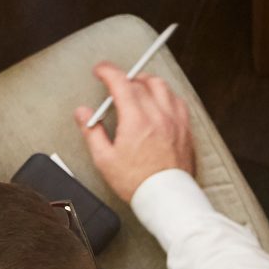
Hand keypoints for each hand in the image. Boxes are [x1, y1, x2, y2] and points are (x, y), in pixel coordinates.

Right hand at [73, 64, 195, 201]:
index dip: (108, 72)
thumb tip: (83, 114)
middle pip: (141, 82)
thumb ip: (92, 132)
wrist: (166, 198)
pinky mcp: (185, 129)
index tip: (101, 70)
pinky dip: (166, 96)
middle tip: (116, 84)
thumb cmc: (137, 182)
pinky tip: (160, 102)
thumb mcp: (105, 159)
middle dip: (125, 78)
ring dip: (147, 82)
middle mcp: (158, 116)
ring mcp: (175, 121)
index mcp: (136, 120)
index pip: (121, 83)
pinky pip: (178, 101)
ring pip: (163, 87)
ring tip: (138, 88)